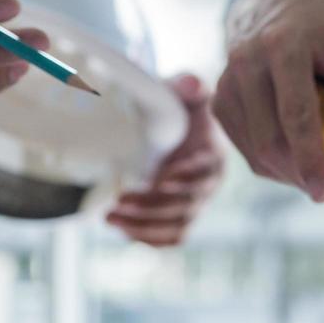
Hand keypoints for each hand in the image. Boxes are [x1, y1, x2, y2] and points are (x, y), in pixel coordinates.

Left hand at [106, 74, 224, 246]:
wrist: (175, 127)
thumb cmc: (179, 107)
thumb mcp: (185, 92)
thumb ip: (189, 86)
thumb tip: (191, 84)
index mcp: (213, 155)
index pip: (204, 173)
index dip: (184, 179)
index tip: (158, 178)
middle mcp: (208, 185)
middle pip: (187, 204)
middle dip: (153, 205)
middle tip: (120, 198)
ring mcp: (195, 204)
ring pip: (178, 225)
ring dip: (144, 225)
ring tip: (110, 217)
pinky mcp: (181, 216)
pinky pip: (172, 237)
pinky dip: (149, 238)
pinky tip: (123, 230)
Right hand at [215, 0, 323, 200]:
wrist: (277, 0)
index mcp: (284, 44)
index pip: (296, 113)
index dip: (310, 157)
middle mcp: (247, 62)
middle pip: (271, 140)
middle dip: (302, 173)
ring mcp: (228, 82)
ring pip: (257, 152)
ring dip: (290, 173)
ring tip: (320, 171)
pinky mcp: (222, 100)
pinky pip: (247, 149)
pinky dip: (275, 164)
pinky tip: (297, 156)